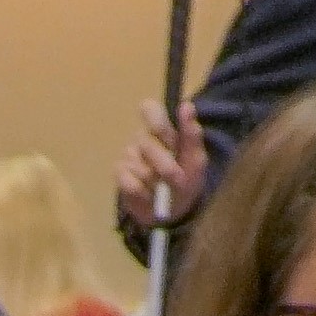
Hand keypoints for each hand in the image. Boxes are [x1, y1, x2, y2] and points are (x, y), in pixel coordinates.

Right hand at [113, 102, 207, 231]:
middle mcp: (141, 139)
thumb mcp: (196, 158)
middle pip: (147, 143)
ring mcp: (128, 157)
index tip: (167, 136)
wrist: (175, 210)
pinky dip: (144, 193)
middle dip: (166, 164)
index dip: (156, 120)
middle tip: (177, 177)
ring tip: (162, 188)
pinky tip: (149, 195)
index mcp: (160, 130)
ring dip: (156, 183)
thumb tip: (186, 105)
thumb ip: (191, 134)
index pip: (149, 109)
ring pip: (140, 167)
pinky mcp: (120, 177)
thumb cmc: (187, 178)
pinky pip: (130, 183)